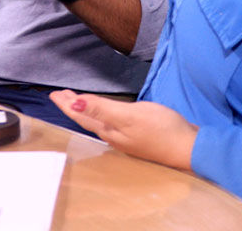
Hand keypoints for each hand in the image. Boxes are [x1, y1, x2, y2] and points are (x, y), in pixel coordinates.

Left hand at [50, 90, 197, 170]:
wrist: (187, 147)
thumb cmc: (160, 129)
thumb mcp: (129, 115)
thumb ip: (102, 109)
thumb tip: (75, 103)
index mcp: (109, 129)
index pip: (81, 115)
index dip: (67, 104)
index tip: (53, 94)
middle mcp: (113, 135)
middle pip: (87, 118)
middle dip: (73, 106)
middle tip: (61, 95)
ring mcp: (125, 137)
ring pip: (98, 121)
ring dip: (86, 110)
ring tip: (77, 100)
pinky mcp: (137, 135)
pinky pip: (110, 122)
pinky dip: (101, 113)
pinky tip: (105, 112)